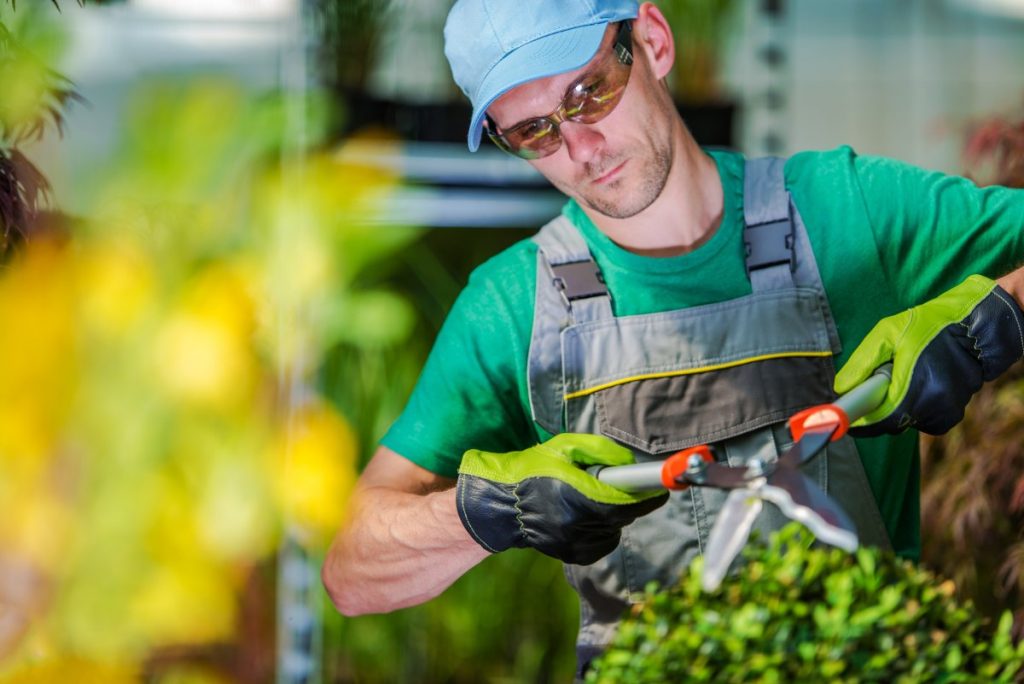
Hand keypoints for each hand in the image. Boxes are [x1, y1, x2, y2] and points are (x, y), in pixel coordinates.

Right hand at [456, 433, 667, 564]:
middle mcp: (577, 525)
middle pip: (623, 515)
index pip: (625, 502)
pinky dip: (602, 528)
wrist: (501, 505)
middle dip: (629, 500)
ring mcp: (575, 543)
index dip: (649, 496)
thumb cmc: (531, 469)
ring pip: (615, 529)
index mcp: (576, 497)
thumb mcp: (563, 448)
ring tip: (591, 497)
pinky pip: (603, 541)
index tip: (663, 488)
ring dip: (614, 514)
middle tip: (621, 484)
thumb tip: (631, 464)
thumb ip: (600, 451)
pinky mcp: (573, 555)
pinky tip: (583, 514)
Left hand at [835, 275, 1023, 435]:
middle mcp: (933, 407)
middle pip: (890, 423)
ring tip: (906, 375)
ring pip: (905, 421)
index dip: (859, 420)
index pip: (879, 421)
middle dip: (878, 407)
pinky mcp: (952, 415)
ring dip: (897, 406)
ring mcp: (945, 413)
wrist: (975, 328)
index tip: (846, 417)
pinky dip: (914, 406)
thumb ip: (862, 362)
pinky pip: (921, 419)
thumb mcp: (887, 333)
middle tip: (878, 382)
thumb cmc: (929, 326)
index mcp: (914, 389)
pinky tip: (920, 383)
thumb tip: (841, 388)